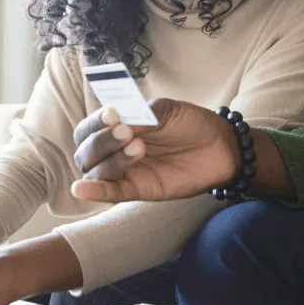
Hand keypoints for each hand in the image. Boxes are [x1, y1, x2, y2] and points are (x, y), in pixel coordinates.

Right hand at [69, 100, 239, 202]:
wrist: (221, 145)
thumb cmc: (190, 124)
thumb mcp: (165, 111)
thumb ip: (141, 116)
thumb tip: (117, 122)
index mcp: (117, 127)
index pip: (88, 128)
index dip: (94, 122)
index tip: (112, 114)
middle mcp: (114, 150)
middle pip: (86, 152)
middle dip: (101, 141)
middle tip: (127, 132)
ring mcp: (125, 171)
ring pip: (96, 172)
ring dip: (109, 160)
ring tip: (139, 147)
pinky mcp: (138, 190)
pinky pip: (111, 193)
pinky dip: (94, 191)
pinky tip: (82, 188)